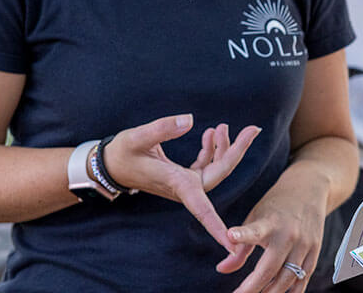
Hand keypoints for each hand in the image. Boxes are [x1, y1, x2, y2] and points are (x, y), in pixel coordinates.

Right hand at [104, 114, 260, 254]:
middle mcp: (184, 188)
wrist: (109, 164)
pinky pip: (206, 166)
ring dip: (224, 148)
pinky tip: (211, 134)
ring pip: (215, 169)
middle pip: (220, 173)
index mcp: (176, 184)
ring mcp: (184, 183)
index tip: (234, 243)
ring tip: (223, 127)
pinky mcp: (183, 177)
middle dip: (238, 151)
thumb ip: (163, 128)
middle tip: (253, 129)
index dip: (218, 227)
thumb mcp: (137, 137)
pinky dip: (212, 150)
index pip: (203, 209)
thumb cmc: (121, 153)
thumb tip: (190, 120)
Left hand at [218, 169, 329, 291]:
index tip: (230, 235)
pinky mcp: (315, 251)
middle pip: (270, 270)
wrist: (309, 188)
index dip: (242, 235)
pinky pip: (303, 279)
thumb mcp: (255, 217)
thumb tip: (222, 269)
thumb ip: (240, 247)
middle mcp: (289, 234)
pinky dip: (291, 291)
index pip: (255, 231)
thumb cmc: (276, 205)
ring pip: (287, 279)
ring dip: (270, 292)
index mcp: (270, 222)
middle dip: (252, 288)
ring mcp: (304, 244)